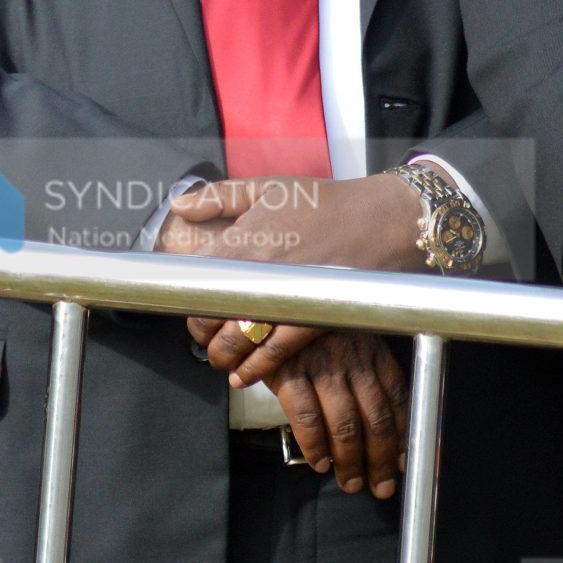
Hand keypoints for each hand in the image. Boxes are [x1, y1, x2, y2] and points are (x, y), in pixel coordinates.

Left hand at [171, 174, 424, 385]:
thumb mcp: (270, 187)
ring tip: (221, 359)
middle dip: (202, 331)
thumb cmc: (325, 202)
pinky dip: (255, 368)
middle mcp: (260, 271)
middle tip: (204, 336)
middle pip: (211, 314)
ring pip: (238, 339)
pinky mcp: (312, 318)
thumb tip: (181, 205)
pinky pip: (274, 352)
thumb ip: (220, 195)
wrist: (382, 221)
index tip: (189, 306)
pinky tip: (244, 376)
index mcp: (245, 239)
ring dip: (223, 355)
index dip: (187, 299)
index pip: (198, 280)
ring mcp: (285, 297)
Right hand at [263, 330, 410, 498]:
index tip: (403, 463)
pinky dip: (315, 446)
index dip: (404, 435)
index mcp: (371, 348)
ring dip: (350, 461)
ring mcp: (321, 364)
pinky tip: (320, 462)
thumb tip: (392, 429)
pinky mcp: (289, 371)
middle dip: (381, 460)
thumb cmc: (311, 329)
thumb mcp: (347, 339)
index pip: (397, 397)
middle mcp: (351, 357)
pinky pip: (306, 417)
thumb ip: (368, 373)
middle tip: (380, 486)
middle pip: (376, 418)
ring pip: (345, 424)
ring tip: (351, 482)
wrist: (267, 307)